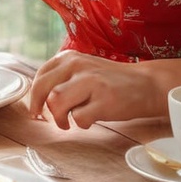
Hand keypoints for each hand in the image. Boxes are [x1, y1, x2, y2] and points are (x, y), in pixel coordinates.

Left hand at [28, 49, 160, 128]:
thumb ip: (61, 78)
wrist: (145, 84)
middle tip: (46, 118)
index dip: (35, 96)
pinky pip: (79, 118)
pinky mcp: (104, 100)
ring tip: (68, 122)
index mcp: (70, 57)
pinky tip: (90, 120)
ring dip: (59, 118)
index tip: (37, 109)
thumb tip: (37, 99)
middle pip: (43, 89)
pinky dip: (81, 124)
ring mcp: (91, 82)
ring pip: (56, 102)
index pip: (40, 76)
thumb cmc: (110, 81)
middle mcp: (78, 66)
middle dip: (40, 107)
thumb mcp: (83, 69)